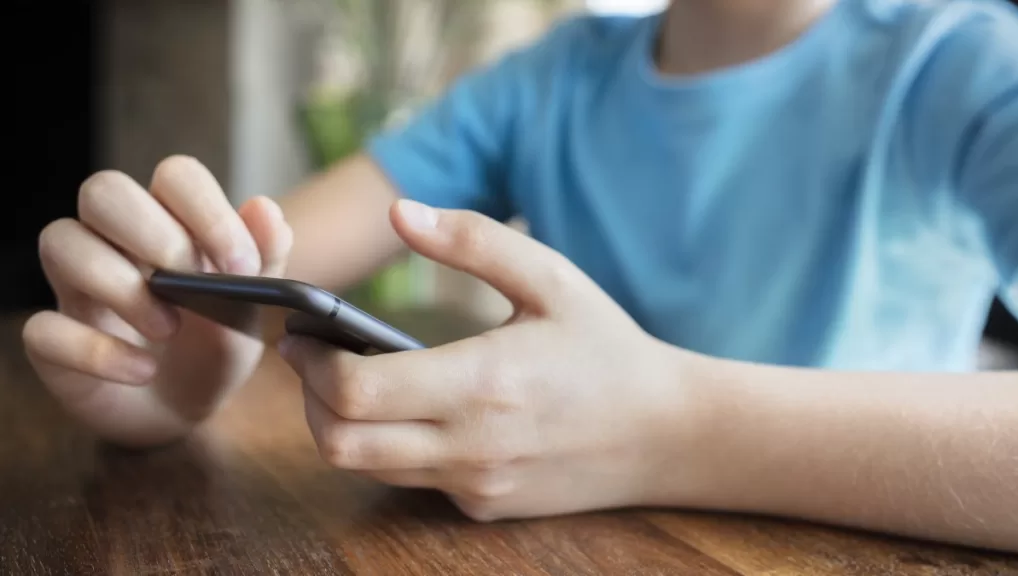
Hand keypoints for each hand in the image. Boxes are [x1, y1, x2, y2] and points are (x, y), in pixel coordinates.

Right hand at [22, 156, 292, 446]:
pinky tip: (141, 371)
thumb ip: (266, 258)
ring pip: (61, 242)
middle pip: (104, 191)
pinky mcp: (52, 340)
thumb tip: (264, 208)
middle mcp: (114, 241)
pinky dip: (96, 352)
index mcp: (169, 220)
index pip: (175, 176)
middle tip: (195, 284)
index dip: (207, 209)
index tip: (242, 264)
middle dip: (154, 233)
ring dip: (121, 286)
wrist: (191, 408)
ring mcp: (76, 287)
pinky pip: (43, 328)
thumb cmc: (216, 341)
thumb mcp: (252, 307)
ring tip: (169, 329)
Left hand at [279, 200, 690, 520]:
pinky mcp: (484, 505)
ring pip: (367, 468)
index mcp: (482, 382)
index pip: (356, 391)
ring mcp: (476, 484)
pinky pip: (412, 481)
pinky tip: (416, 411)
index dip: (312, 362)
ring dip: (342, 426)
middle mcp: (471, 445)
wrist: (666, 432)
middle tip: (312, 360)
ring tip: (354, 380)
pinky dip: (392, 448)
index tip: (301, 333)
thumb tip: (402, 213)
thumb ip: (473, 240)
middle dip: (309, 400)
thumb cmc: (607, 346)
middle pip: (341, 444)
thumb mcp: (551, 277)